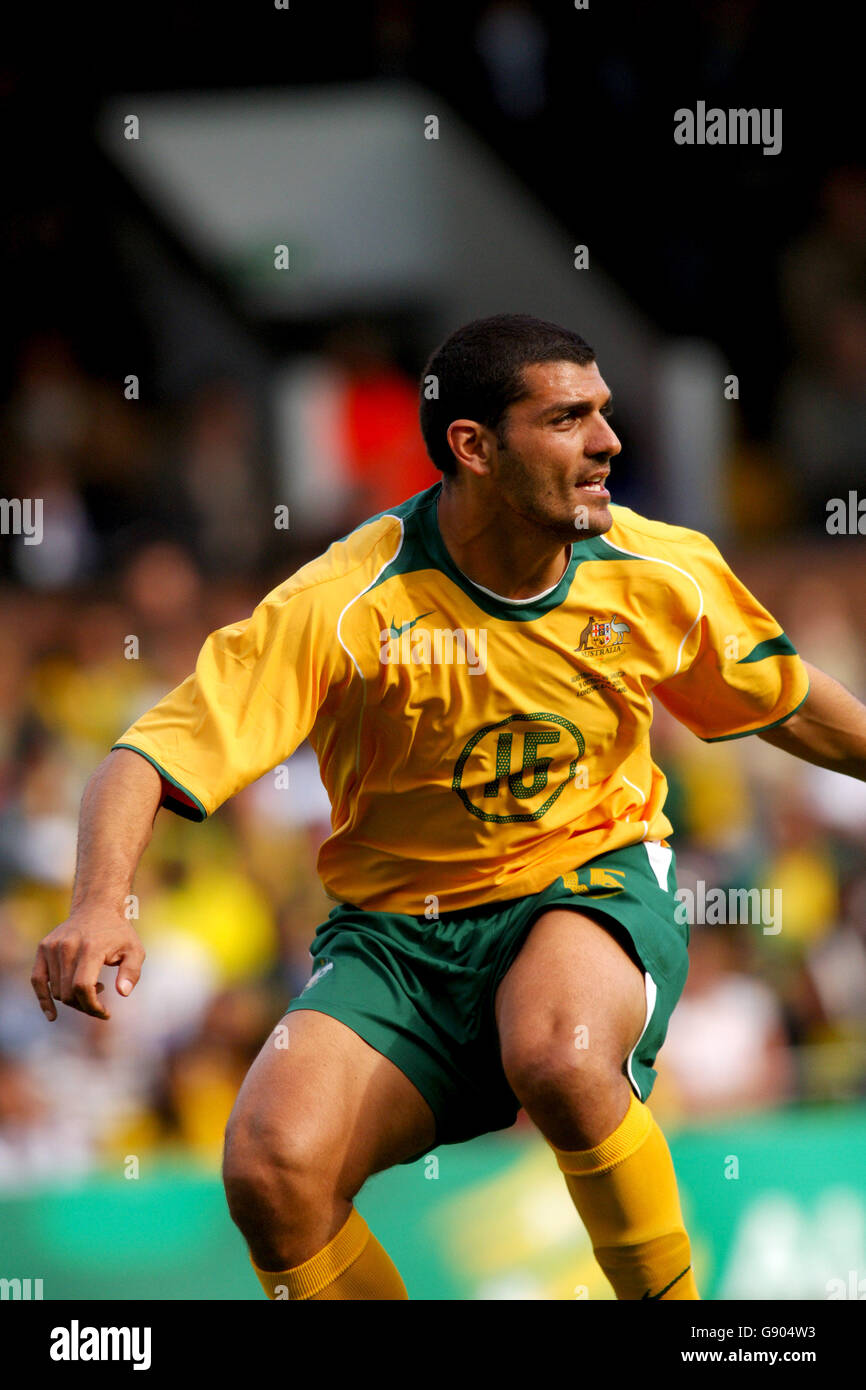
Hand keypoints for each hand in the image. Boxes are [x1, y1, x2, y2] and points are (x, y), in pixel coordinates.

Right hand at [31, 909, 145, 1020]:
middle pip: (69, 992)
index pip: (83, 987)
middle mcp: (68, 946)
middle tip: (100, 1003)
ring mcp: (52, 946)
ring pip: (56, 990)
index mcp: (90, 948)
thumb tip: (123, 992)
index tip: (106, 1013)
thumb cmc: (118, 933)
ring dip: (73, 999)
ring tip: (92, 988)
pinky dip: (43, 999)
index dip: (92, 1006)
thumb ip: (131, 972)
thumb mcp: (135, 950)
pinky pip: (37, 980)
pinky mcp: (43, 947)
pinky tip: (52, 1015)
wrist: (97, 907)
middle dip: (85, 1006)